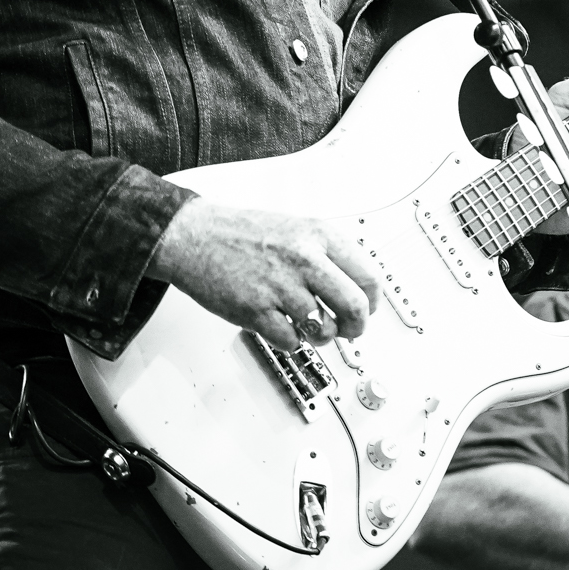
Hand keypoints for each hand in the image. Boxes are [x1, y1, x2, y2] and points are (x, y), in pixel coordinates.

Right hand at [149, 197, 380, 350]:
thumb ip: (328, 254)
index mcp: (319, 235)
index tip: (369, 308)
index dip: (373, 300)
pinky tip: (283, 327)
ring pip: (324, 329)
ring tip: (310, 326)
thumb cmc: (242, 232)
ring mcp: (281, 286)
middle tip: (350, 330)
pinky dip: (292, 341)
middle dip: (357, 326)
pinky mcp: (256, 311)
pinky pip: (291, 341)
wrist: (194, 236)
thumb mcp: (297, 228)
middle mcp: (305, 259)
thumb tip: (359, 286)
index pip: (369, 276)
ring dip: (321, 336)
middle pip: (355, 306)